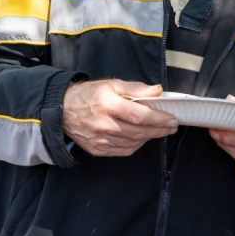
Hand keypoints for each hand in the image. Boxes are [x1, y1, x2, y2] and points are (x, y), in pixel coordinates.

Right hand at [62, 80, 177, 156]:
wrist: (62, 110)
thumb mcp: (112, 84)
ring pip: (132, 143)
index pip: (138, 115)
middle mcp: (103, 124)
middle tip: (172, 126)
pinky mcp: (97, 149)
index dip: (158, 118)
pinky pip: (123, 151)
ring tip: (160, 130)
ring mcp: (99, 139)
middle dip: (159, 130)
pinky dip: (136, 145)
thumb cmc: (89, 95)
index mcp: (107, 104)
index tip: (172, 118)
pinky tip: (142, 138)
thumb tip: (157, 91)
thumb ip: (136, 88)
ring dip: (149, 138)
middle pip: (138, 132)